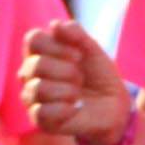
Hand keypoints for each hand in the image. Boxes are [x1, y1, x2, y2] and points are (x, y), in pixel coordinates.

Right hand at [22, 21, 132, 144]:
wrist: (114, 107)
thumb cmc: (98, 76)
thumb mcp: (92, 49)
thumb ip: (75, 33)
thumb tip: (54, 25)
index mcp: (40, 53)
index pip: (33, 40)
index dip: (58, 46)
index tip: (79, 56)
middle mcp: (30, 73)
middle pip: (35, 65)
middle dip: (66, 71)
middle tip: (81, 78)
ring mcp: (32, 97)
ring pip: (37, 89)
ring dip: (67, 90)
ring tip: (78, 95)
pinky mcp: (39, 119)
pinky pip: (42, 112)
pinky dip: (65, 110)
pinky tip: (75, 109)